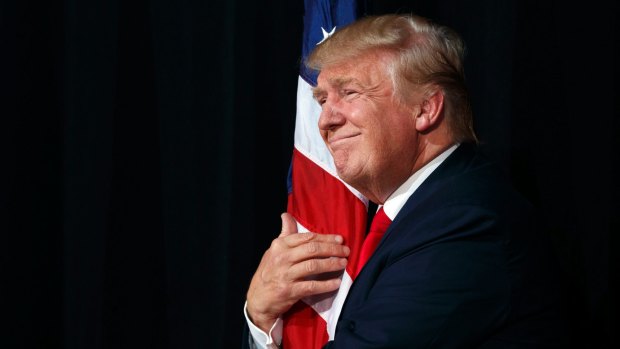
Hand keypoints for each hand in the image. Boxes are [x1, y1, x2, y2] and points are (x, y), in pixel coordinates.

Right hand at [246, 213, 349, 331]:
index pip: (307, 238)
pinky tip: (336, 283)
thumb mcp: (274, 250)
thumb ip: (285, 233)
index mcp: (280, 245)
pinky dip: (326, 285)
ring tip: (344, 263)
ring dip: (331, 264)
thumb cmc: (269, 272)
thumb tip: (286, 215)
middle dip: (332, 249)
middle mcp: (282, 258)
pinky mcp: (289, 291)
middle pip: (312, 250)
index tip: (339, 239)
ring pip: (313, 266)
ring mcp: (286, 275)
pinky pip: (312, 286)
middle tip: (346, 250)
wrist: (258, 298)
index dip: (325, 238)